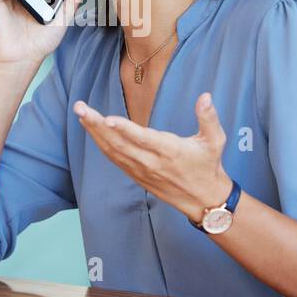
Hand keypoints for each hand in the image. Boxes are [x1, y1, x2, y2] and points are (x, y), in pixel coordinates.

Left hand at [73, 92, 232, 221]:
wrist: (203, 199)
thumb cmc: (208, 165)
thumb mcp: (215, 141)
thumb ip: (209, 118)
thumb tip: (205, 96)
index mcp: (170, 151)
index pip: (143, 139)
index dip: (124, 129)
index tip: (107, 118)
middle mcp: (151, 162)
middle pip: (119, 143)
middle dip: (97, 125)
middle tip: (80, 108)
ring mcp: (141, 170)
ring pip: (113, 151)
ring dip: (94, 132)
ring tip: (81, 114)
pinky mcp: (136, 175)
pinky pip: (114, 159)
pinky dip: (101, 144)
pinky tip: (92, 130)